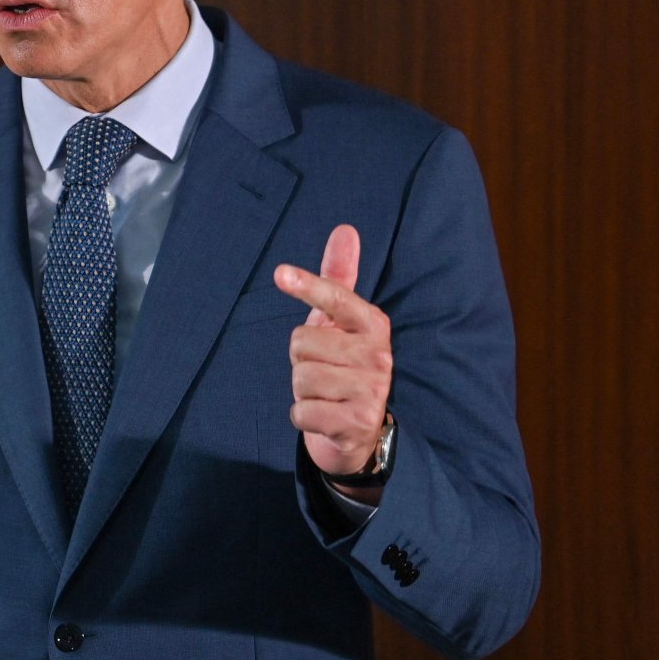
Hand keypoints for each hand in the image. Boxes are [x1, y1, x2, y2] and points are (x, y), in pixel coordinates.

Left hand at [275, 225, 392, 497]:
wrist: (360, 430)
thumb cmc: (343, 364)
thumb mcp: (341, 322)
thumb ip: (338, 278)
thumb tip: (345, 229)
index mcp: (372, 325)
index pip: (337, 298)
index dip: (308, 286)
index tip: (280, 273)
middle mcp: (378, 356)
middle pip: (301, 342)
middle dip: (301, 359)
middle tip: (322, 369)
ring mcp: (371, 391)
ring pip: (300, 377)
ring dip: (302, 389)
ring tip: (324, 393)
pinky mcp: (356, 423)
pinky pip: (301, 410)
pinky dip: (302, 415)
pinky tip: (323, 415)